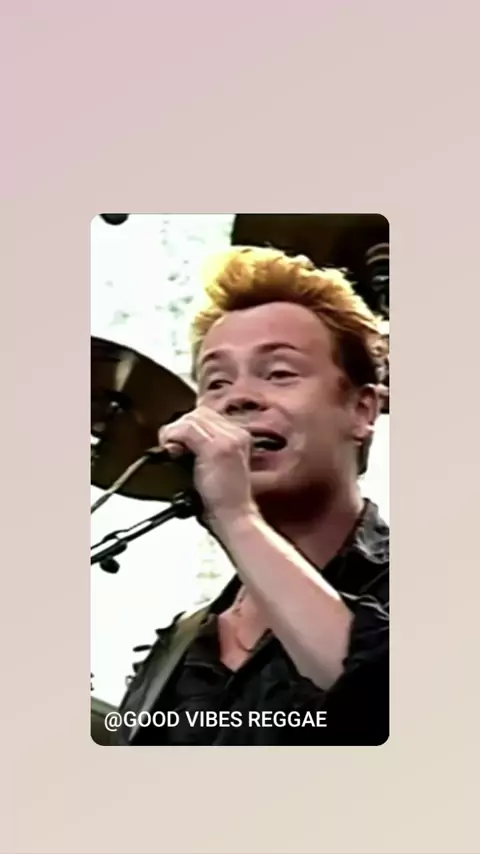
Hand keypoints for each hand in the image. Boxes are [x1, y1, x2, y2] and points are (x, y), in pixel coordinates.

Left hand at [158, 406, 257, 533]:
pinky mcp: (217, 447)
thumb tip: (180, 439)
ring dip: (174, 433)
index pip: (207, 415)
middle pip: (198, 414)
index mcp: (239, 436)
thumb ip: (203, 448)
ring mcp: (228, 439)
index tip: (179, 444)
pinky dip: (173, 437)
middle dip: (180, 428)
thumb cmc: (224, 499)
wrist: (234, 518)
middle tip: (173, 449)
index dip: (188, 427)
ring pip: (191, 418)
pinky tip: (172, 452)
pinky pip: (186, 429)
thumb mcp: (217, 466)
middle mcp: (237, 433)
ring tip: (172, 452)